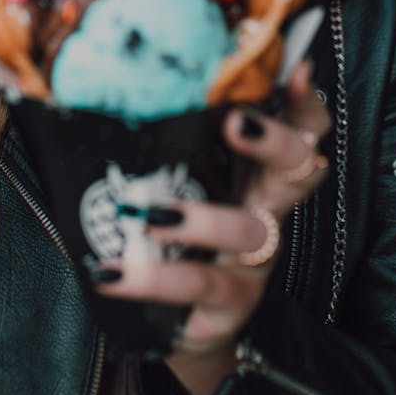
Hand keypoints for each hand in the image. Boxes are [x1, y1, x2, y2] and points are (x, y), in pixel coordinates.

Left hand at [91, 61, 329, 394]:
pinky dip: (151, 279)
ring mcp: (254, 262)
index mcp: (255, 171)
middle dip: (274, 141)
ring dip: (200, 219)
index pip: (299, 128)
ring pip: (247, 232)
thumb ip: (160, 143)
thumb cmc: (172, 238)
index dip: (304, 101)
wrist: (175, 325)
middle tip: (236, 123)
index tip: (296, 69)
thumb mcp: (175, 185)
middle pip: (298, 169)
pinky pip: (200, 287)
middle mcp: (266, 210)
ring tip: (148, 215)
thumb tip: (91, 85)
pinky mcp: (231, 305)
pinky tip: (110, 272)